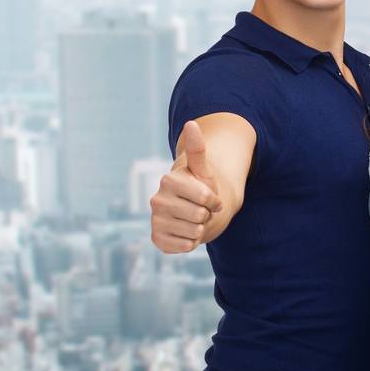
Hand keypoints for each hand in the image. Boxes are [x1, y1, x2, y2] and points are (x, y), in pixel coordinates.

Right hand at [150, 121, 223, 252]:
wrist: (196, 211)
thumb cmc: (202, 188)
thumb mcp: (204, 170)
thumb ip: (197, 149)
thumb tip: (192, 123)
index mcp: (168, 180)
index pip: (204, 196)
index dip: (214, 200)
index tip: (210, 197)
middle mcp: (156, 200)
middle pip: (199, 216)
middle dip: (207, 215)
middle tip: (201, 210)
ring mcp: (155, 220)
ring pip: (193, 232)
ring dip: (200, 229)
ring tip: (194, 221)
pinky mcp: (157, 239)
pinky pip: (184, 247)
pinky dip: (191, 243)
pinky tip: (186, 233)